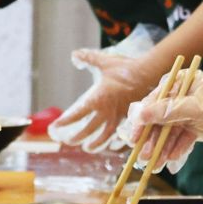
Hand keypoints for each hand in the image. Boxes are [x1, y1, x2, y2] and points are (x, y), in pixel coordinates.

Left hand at [49, 49, 167, 152]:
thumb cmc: (124, 68)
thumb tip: (74, 55)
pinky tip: (111, 146)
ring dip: (96, 144)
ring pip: (105, 136)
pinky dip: (115, 142)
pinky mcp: (130, 118)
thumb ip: (87, 58)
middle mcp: (107, 111)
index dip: (64, 122)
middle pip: (89, 130)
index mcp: (98, 99)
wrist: (147, 74)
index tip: (55, 127)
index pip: (77, 114)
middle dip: (77, 137)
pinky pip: (121, 134)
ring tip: (88, 148)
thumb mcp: (103, 61)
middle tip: (69, 142)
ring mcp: (119, 116)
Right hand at [127, 72, 202, 168]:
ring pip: (171, 130)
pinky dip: (178, 147)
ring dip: (163, 146)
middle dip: (153, 138)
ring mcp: (191, 110)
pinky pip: (184, 136)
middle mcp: (183, 95)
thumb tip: (141, 114)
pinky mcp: (200, 124)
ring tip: (156, 164)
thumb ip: (169, 111)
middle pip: (160, 118)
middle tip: (144, 157)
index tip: (133, 137)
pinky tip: (171, 159)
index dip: (142, 120)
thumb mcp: (197, 107)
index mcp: (180, 82)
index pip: (154, 101)